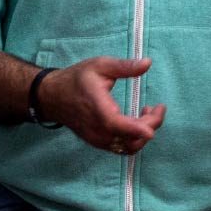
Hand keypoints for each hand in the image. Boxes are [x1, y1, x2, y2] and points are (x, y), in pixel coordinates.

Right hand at [39, 57, 165, 155]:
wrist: (52, 97)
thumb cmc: (77, 79)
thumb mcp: (100, 65)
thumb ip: (124, 66)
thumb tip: (148, 63)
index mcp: (97, 108)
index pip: (119, 125)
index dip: (139, 128)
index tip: (155, 121)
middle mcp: (97, 129)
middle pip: (131, 139)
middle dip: (150, 125)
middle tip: (158, 108)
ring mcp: (98, 139)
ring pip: (129, 147)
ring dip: (143, 133)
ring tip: (147, 113)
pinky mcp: (99, 143)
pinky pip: (122, 147)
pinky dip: (134, 138)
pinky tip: (136, 121)